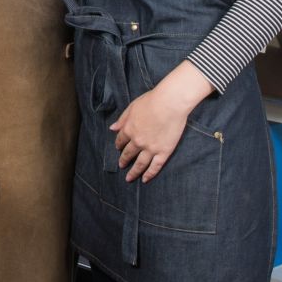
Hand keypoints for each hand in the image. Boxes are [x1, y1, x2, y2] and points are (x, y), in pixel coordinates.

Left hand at [111, 61, 212, 181]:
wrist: (170, 103)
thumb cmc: (152, 101)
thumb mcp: (132, 107)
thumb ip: (122, 119)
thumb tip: (112, 128)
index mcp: (129, 129)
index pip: (121, 140)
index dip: (119, 145)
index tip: (118, 148)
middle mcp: (137, 141)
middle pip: (128, 153)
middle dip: (124, 160)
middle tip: (121, 165)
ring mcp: (150, 148)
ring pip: (139, 164)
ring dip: (133, 172)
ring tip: (129, 178)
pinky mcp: (163, 152)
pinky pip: (155, 167)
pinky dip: (149, 174)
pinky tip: (145, 179)